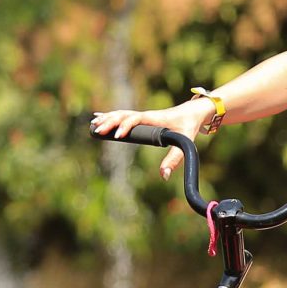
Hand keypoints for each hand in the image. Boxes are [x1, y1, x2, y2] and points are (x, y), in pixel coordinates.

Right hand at [90, 99, 215, 178]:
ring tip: (94, 125)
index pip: (135, 119)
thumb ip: (174, 159)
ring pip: (121, 114)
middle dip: (110, 122)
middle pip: (123, 115)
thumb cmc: (188, 126)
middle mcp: (146, 116)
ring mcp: (143, 116)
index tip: (117, 135)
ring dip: (107, 119)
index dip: (126, 125)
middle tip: (97, 130)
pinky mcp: (142, 119)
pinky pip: (123, 116)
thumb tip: (164, 175)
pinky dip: (110, 117)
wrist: (192, 112)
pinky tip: (99, 118)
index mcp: (154, 118)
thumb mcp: (184, 143)